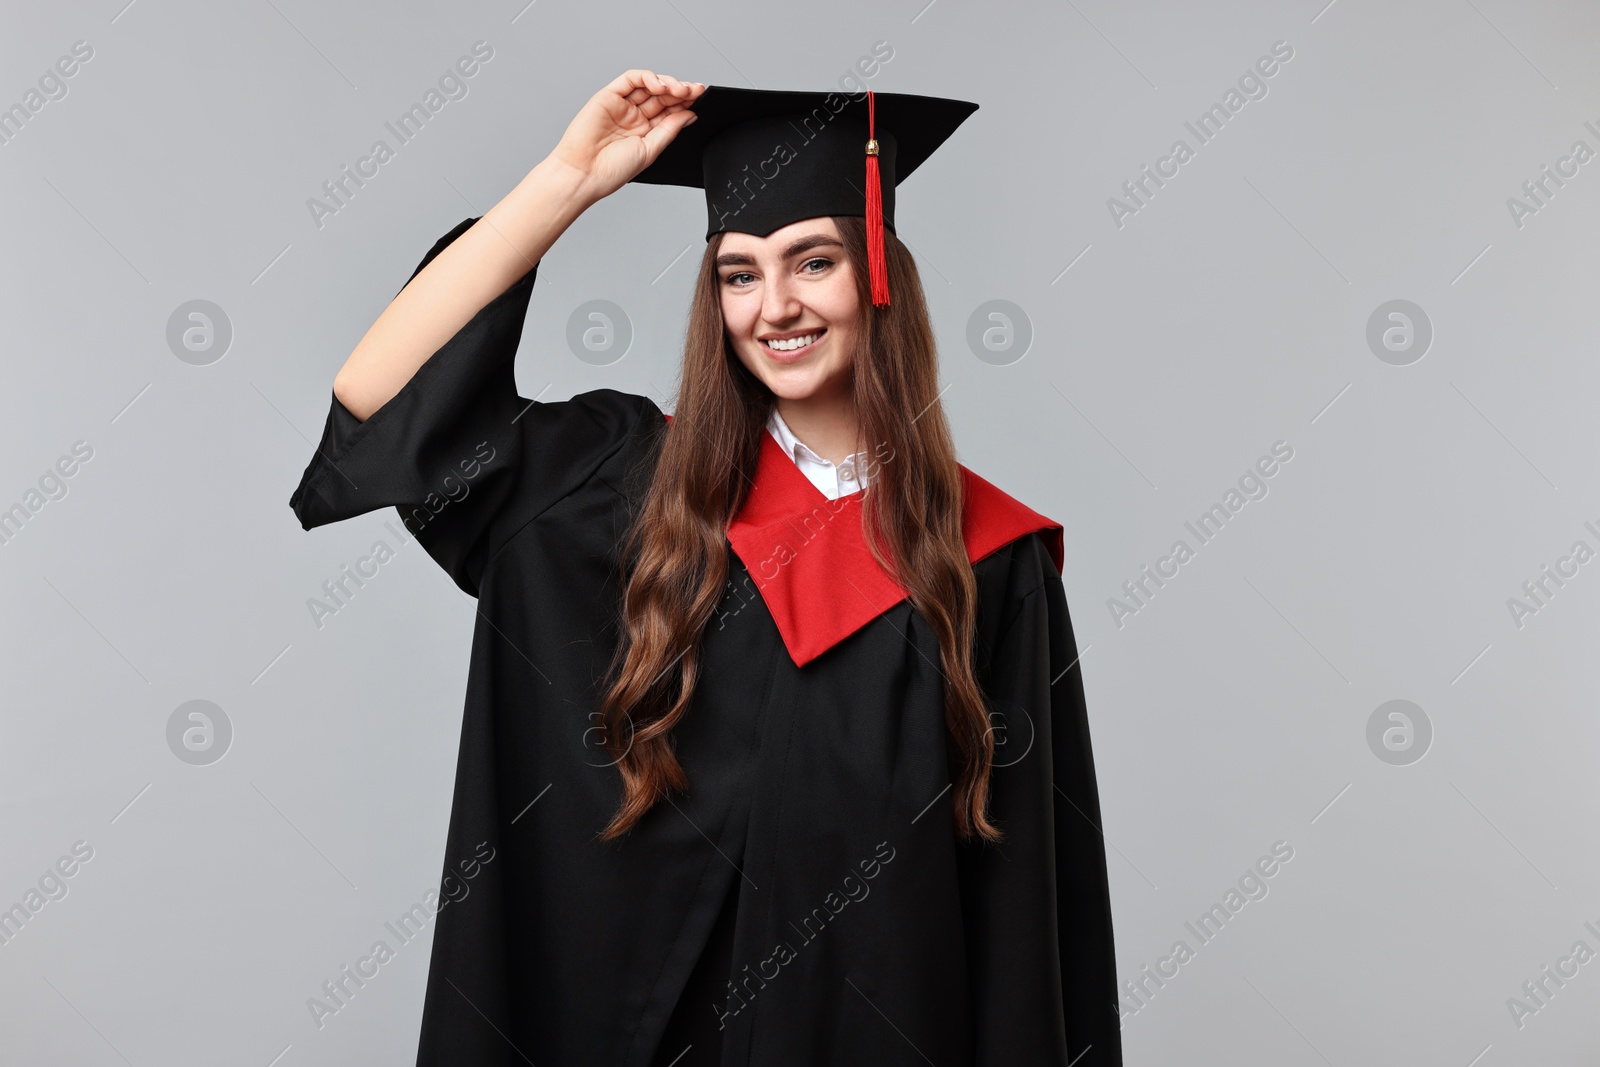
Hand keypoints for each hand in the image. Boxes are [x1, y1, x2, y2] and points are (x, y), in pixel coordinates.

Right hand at [548, 70, 705, 201]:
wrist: (584, 173)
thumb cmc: (611, 169)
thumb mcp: (650, 150)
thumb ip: (669, 130)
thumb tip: (690, 115)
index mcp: (644, 132)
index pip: (669, 111)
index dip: (685, 104)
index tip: (699, 100)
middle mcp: (633, 117)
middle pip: (662, 96)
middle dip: (680, 91)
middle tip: (694, 91)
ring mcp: (621, 105)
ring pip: (649, 85)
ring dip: (668, 83)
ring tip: (681, 89)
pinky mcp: (608, 95)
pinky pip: (631, 79)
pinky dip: (648, 78)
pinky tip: (660, 85)